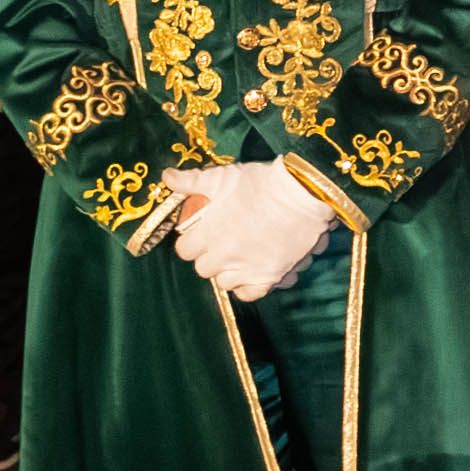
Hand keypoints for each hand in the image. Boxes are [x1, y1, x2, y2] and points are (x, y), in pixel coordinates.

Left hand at [170, 161, 341, 296]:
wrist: (303, 192)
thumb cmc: (261, 182)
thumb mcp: (222, 176)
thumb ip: (191, 181)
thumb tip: (166, 177)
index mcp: (208, 231)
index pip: (185, 250)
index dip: (191, 241)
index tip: (201, 234)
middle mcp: (224, 254)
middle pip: (203, 269)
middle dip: (209, 257)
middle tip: (222, 243)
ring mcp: (246, 268)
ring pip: (224, 282)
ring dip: (228, 271)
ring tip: (239, 256)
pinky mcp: (269, 276)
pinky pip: (249, 294)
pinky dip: (248, 286)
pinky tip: (253, 271)